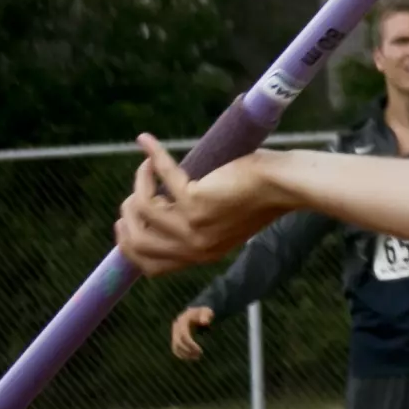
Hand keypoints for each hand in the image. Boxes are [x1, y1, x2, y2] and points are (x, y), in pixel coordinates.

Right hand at [114, 135, 285, 275]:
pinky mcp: (196, 201)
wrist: (285, 184)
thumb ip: (200, 226)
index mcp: (201, 255)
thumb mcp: (226, 222)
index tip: (123, 225)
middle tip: (130, 195)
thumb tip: (163, 208)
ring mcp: (193, 226)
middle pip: (137, 243)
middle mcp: (194, 247)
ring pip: (143, 210)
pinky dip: (153, 157)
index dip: (129, 247)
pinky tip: (147, 142)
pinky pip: (162, 177)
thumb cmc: (262, 195)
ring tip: (145, 167)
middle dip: (126, 218)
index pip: (151, 266)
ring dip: (139, 184)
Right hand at [168, 306, 213, 361]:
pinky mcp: (175, 338)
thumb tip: (205, 322)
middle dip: (188, 350)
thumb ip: (206, 316)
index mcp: (183, 320)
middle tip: (199, 356)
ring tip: (196, 358)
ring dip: (184, 354)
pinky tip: (191, 358)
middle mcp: (176, 326)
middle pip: (178, 342)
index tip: (200, 351)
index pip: (184, 335)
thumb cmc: (204, 312)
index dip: (190, 344)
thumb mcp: (207, 312)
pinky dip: (182, 354)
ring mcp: (174, 332)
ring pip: (175, 347)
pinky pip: (176, 348)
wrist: (198, 311)